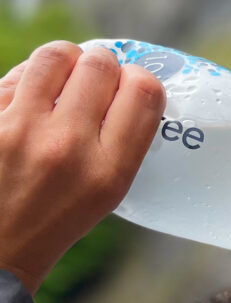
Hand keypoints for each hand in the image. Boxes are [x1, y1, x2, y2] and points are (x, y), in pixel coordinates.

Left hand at [0, 41, 164, 292]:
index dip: (141, 79)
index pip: (143, 93)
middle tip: (97, 79)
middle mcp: (67, 147)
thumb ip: (123, 141)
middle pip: (101, 65)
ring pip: (56, 55)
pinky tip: (33, 97)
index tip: (132, 85)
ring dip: (67, 60)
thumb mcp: (108, 192)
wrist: (0, 246)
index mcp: (107, 171)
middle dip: (103, 64)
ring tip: (65, 75)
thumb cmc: (57, 218)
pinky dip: (31, 78)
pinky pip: (18, 74)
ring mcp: (20, 130)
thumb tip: (125, 83)